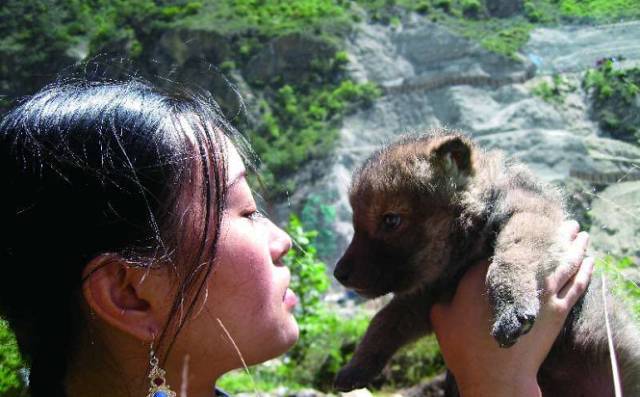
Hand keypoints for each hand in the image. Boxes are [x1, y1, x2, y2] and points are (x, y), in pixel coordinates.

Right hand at [429, 220, 593, 396]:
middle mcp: (514, 275)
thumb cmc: (463, 346)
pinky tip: (589, 259)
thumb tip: (443, 288)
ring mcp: (540, 291)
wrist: (494, 376)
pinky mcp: (557, 309)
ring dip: (572, 243)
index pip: (498, 244)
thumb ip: (443, 295)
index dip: (509, 232)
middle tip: (557, 218)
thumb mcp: (440, 315)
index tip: (516, 223)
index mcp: (481, 271)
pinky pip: (576, 284)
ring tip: (576, 230)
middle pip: (537, 245)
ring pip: (561, 260)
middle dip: (549, 230)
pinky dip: (584, 270)